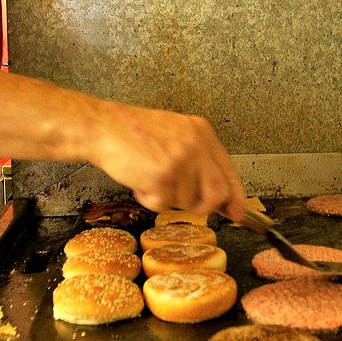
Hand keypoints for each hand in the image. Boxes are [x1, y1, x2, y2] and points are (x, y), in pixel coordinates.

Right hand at [93, 104, 245, 221]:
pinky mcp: (163, 175)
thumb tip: (219, 193)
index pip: (228, 170)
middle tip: (188, 204)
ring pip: (188, 202)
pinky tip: (140, 181)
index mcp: (201, 131)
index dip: (236, 196)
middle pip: (218, 192)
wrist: (101, 128)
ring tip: (149, 178)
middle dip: (204, 206)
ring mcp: (180, 159)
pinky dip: (149, 200)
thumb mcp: (174, 134)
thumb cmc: (132, 134)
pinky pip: (164, 204)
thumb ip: (197, 158)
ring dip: (166, 198)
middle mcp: (195, 144)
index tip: (239, 212)